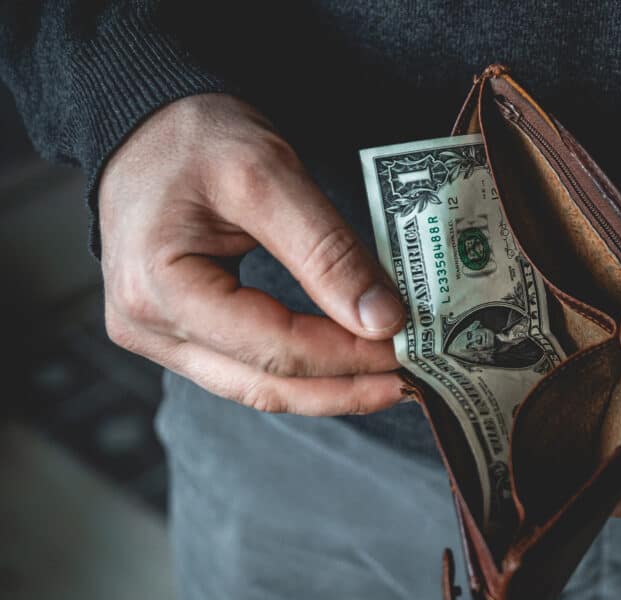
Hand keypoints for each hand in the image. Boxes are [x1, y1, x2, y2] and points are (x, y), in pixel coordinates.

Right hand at [98, 94, 405, 415]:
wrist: (147, 124)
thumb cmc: (197, 136)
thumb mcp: (268, 175)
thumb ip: (326, 251)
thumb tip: (382, 321)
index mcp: (158, 287)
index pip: (273, 347)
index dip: (347, 356)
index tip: (406, 349)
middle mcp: (146, 326)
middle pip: (264, 384)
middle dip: (345, 386)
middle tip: (410, 379)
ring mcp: (155, 337)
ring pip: (255, 388)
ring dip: (327, 389)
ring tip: (388, 380)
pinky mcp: (175, 335)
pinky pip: (245, 370)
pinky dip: (300, 372)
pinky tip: (345, 366)